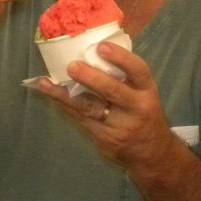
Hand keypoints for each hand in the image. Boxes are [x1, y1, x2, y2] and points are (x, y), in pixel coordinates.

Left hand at [33, 43, 176, 173]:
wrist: (152, 154)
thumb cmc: (144, 115)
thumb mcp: (144, 95)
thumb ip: (126, 78)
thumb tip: (95, 50)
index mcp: (147, 91)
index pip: (138, 71)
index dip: (121, 58)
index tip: (102, 47)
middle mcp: (136, 107)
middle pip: (113, 91)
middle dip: (91, 78)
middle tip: (72, 66)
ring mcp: (120, 125)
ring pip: (91, 108)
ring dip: (67, 95)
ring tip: (49, 84)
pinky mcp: (105, 138)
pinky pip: (82, 119)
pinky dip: (65, 105)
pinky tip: (51, 94)